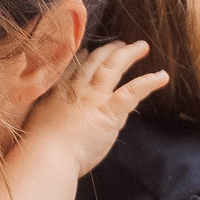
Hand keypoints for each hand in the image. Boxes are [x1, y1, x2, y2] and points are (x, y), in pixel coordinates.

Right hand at [19, 40, 170, 177]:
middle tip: (120, 44)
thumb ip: (52, 114)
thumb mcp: (39, 122)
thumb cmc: (38, 148)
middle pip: (95, 61)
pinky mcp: (109, 111)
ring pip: (113, 67)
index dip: (82, 57)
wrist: (46, 156)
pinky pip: (132, 91)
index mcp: (57, 92)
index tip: (87, 50)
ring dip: (129, 54)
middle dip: (109, 50)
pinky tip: (162, 76)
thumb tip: (61, 116)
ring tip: (142, 47)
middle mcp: (76, 89)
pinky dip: (148, 81)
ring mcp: (93, 97)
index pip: (72, 67)